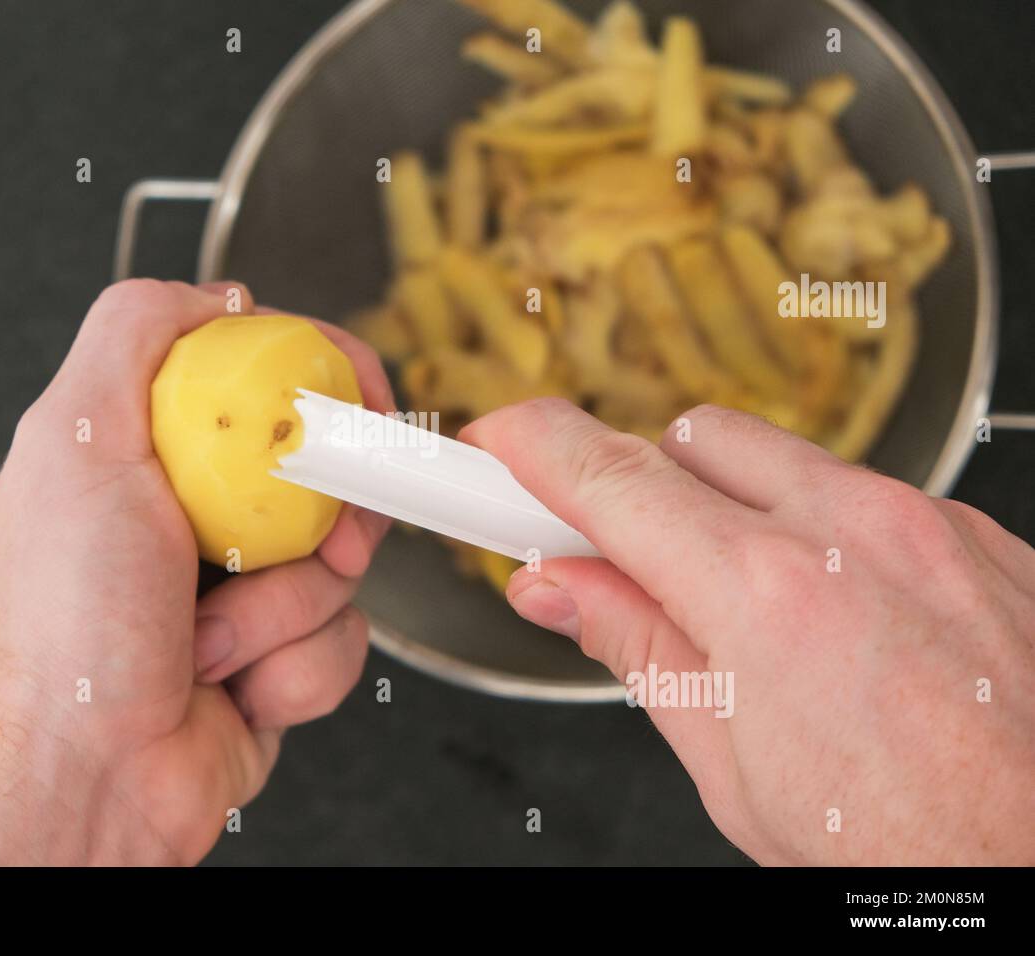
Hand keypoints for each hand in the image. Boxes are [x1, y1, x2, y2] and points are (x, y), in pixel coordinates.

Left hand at [0, 280, 392, 865]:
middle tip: (313, 537)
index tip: (361, 399)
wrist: (77, 783)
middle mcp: (193, 522)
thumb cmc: (60, 632)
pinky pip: (342, 643)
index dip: (325, 379)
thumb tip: (218, 295)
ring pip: (341, 565)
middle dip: (327, 511)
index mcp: (147, 455)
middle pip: (323, 471)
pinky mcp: (272, 664)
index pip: (260, 380)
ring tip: (213, 639)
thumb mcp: (76, 439)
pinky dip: (295, 669)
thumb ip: (136, 334)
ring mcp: (237, 596)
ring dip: (288, 608)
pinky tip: (232, 686)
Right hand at [463, 399, 1034, 864]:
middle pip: (691, 438)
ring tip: (743, 603)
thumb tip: (561, 588)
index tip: (498, 445)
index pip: (610, 476)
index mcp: (766, 595)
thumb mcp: (732, 767)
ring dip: (732, 503)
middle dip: (637, 482)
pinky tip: (835, 612)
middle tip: (620, 553)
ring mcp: (930, 524)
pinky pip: (868, 493)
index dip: (532, 447)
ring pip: (784, 458)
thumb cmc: (909, 849)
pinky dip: (823, 529)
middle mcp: (853, 531)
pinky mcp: (985, 536)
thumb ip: (636, 648)